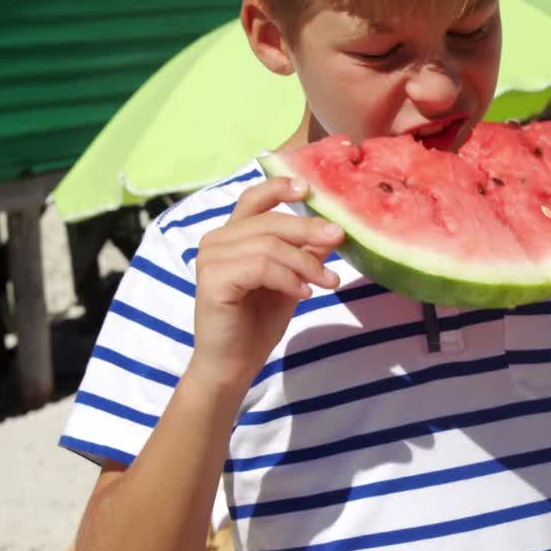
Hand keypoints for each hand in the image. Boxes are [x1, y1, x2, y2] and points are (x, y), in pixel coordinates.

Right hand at [188, 177, 343, 391]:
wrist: (235, 363)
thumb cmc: (259, 320)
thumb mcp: (291, 279)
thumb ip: (305, 252)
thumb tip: (333, 229)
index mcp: (232, 234)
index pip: (254, 198)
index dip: (280, 186)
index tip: (309, 188)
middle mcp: (216, 240)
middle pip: (271, 221)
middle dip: (310, 230)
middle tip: (340, 238)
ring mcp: (210, 258)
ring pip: (269, 245)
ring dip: (305, 263)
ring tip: (327, 282)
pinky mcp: (212, 279)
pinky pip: (261, 267)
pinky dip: (288, 279)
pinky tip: (303, 294)